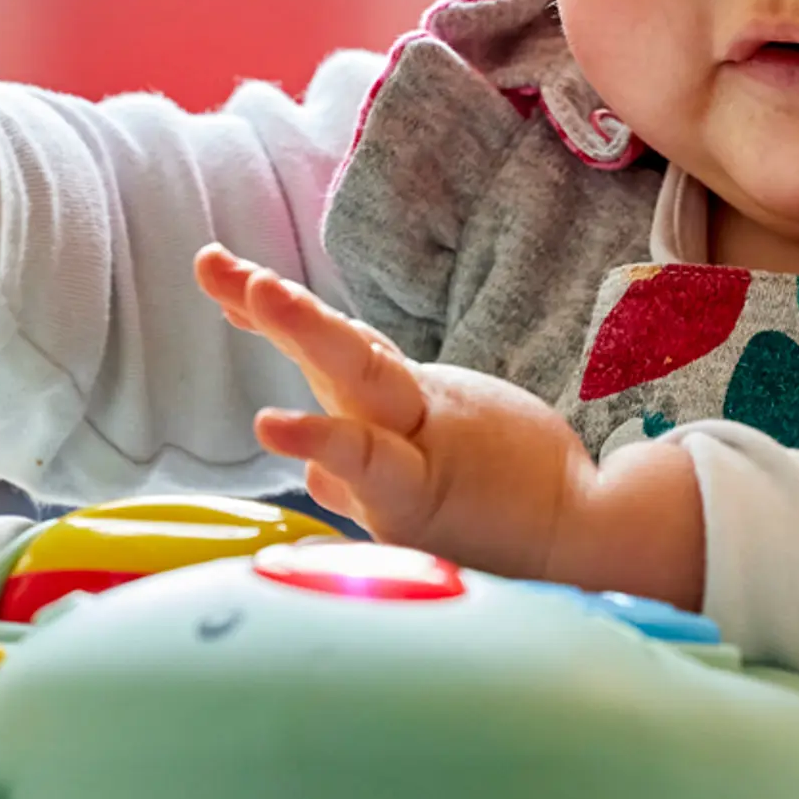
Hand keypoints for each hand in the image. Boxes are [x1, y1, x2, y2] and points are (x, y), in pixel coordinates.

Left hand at [195, 245, 701, 602]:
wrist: (582, 531)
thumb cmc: (507, 499)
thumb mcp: (434, 467)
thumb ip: (366, 467)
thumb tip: (314, 477)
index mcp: (405, 404)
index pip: (340, 346)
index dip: (284, 312)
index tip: (226, 278)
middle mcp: (404, 418)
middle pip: (339, 349)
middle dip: (281, 308)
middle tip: (216, 266)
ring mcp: (414, 450)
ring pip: (354, 379)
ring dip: (305, 330)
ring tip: (255, 291)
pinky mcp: (418, 498)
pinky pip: (367, 462)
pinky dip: (320, 439)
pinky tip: (273, 424)